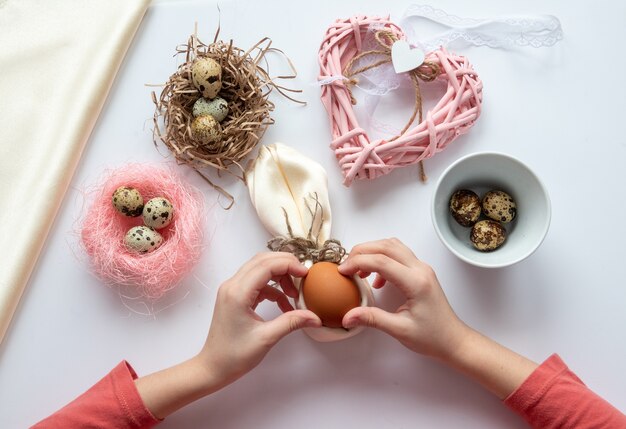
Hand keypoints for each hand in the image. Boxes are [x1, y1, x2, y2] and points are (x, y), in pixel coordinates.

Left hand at [135, 252, 320, 418]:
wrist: (213, 367)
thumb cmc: (234, 356)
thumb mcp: (267, 338)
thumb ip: (292, 322)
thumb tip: (315, 317)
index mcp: (238, 293)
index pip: (266, 265)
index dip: (288, 265)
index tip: (306, 274)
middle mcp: (232, 285)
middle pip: (262, 261)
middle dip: (285, 265)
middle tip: (303, 277)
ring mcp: (232, 289)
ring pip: (259, 269)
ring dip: (280, 276)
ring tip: (294, 294)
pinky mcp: (235, 296)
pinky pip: (257, 282)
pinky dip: (273, 288)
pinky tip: (284, 305)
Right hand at [339, 238, 537, 398]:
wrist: (453, 340)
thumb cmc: (431, 337)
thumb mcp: (399, 330)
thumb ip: (372, 319)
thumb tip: (347, 316)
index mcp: (416, 282)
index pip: (382, 261)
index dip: (358, 262)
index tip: (342, 271)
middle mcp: (420, 269)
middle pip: (386, 246)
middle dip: (362, 251)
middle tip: (346, 266)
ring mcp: (422, 268)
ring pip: (393, 246)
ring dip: (373, 251)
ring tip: (357, 268)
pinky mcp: (421, 272)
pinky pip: (399, 254)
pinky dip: (382, 258)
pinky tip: (376, 279)